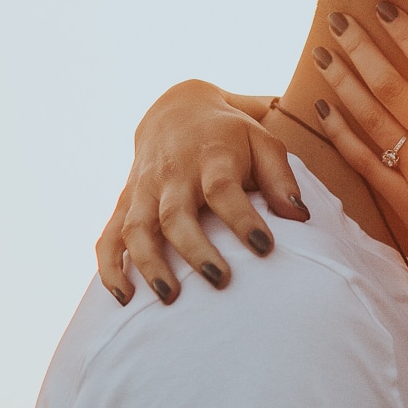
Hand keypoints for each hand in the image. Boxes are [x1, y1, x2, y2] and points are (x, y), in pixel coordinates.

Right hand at [96, 81, 310, 305]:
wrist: (176, 109)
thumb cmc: (230, 136)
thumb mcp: (262, 142)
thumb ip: (281, 178)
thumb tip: (299, 217)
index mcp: (210, 157)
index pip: (222, 189)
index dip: (242, 219)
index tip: (265, 247)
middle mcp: (172, 174)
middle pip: (175, 214)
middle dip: (195, 250)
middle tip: (220, 281)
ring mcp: (143, 190)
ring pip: (137, 229)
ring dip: (149, 264)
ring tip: (169, 298)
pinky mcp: (125, 204)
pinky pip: (108, 237)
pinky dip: (109, 268)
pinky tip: (124, 298)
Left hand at [309, 3, 407, 322]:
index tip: (385, 9)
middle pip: (396, 87)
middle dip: (364, 50)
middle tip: (339, 21)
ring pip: (374, 118)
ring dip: (345, 83)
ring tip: (322, 54)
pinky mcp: (405, 205)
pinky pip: (366, 161)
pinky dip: (342, 133)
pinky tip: (324, 110)